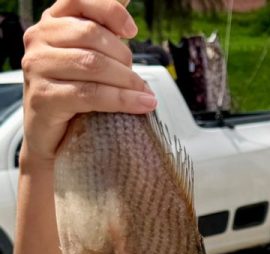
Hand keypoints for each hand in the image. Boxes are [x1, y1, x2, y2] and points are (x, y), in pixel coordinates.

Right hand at [21, 0, 155, 161]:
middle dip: (124, 57)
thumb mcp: (93, 52)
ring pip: (93, 64)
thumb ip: (105, 24)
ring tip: (144, 95)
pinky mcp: (43, 97)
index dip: (110, 11)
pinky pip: (90, 94)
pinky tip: (141, 105)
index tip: (132, 32)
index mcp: (53, 22)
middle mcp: (39, 39)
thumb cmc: (77, 91)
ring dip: (127, 82)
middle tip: (138, 80)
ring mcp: (37, 67)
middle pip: (93, 35)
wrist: (54, 137)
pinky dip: (122, 100)